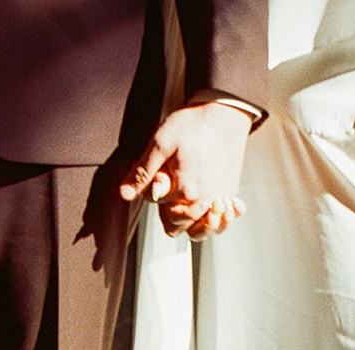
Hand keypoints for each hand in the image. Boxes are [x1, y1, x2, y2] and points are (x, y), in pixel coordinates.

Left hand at [119, 101, 252, 238]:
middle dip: (169, 206)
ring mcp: (218, 200)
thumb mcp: (161, 143)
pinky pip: (222, 222)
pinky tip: (216, 208)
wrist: (225, 114)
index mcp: (185, 191)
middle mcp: (203, 201)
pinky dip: (219, 219)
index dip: (153, 187)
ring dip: (191, 222)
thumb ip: (143, 172)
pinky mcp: (228, 195)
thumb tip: (126, 193)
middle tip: (174, 179)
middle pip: (175, 223)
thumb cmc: (195, 125)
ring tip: (190, 201)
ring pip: (198, 231)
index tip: (161, 169)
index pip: (156, 204)